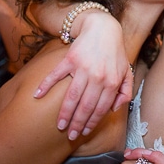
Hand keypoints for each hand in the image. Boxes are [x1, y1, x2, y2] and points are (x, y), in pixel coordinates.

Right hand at [34, 13, 131, 138]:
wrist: (103, 28)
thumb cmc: (115, 52)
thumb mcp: (126, 71)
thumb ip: (124, 92)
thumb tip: (114, 109)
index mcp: (111, 82)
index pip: (100, 108)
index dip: (92, 122)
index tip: (83, 132)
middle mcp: (97, 77)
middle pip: (85, 106)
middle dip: (77, 123)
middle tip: (70, 135)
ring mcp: (82, 68)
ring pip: (72, 96)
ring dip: (65, 113)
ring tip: (59, 125)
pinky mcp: (69, 59)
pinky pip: (56, 75)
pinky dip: (45, 85)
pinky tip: (37, 96)